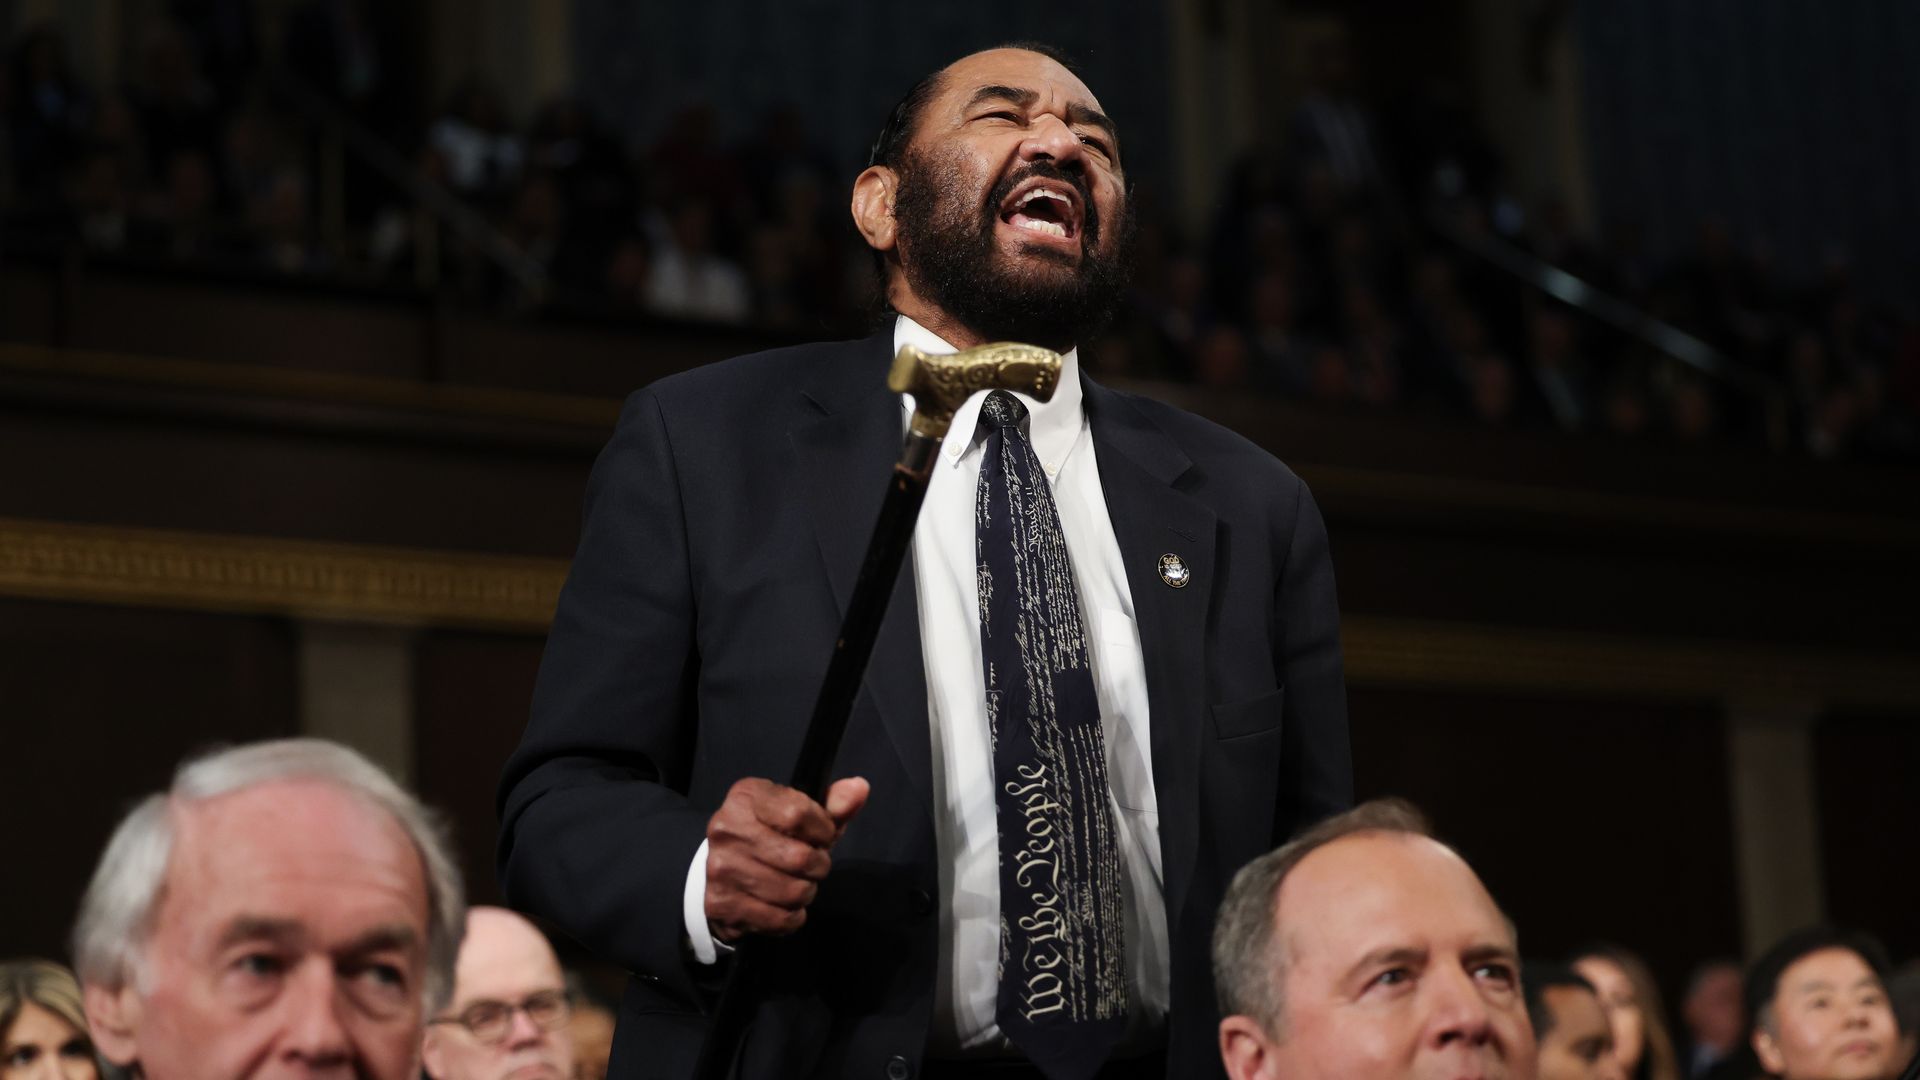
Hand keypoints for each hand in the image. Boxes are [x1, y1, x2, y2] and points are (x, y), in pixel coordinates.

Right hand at [703, 776, 868, 941]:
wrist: (721, 869)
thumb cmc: (770, 835)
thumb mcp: (801, 812)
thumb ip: (833, 803)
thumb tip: (860, 788)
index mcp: (747, 797)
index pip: (797, 814)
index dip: (822, 830)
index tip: (823, 836)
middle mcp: (727, 829)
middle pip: (799, 858)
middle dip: (818, 866)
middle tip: (812, 865)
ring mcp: (720, 868)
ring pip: (792, 892)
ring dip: (805, 892)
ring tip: (796, 883)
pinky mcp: (721, 904)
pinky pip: (780, 919)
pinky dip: (792, 916)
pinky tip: (782, 904)